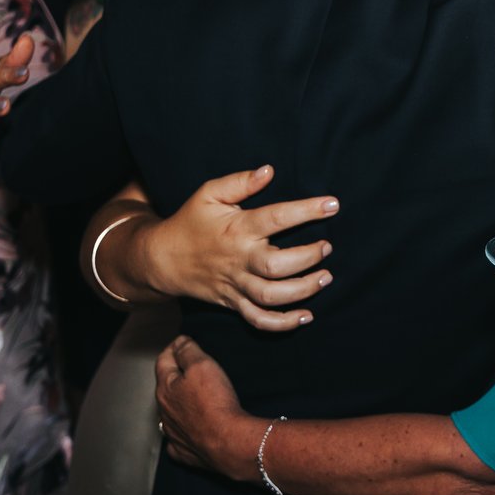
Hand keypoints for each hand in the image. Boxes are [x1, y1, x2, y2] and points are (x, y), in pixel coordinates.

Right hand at [117, 164, 338, 330]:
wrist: (162, 259)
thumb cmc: (191, 222)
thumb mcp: (209, 194)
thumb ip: (239, 182)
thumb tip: (268, 170)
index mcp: (237, 229)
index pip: (276, 218)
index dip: (306, 210)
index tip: (332, 204)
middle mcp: (239, 259)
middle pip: (276, 265)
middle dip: (307, 258)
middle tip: (327, 247)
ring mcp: (236, 284)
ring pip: (272, 296)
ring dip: (303, 290)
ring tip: (326, 278)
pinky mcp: (234, 303)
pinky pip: (259, 319)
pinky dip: (283, 323)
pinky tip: (306, 316)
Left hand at [155, 335, 262, 478]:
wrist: (229, 443)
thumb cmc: (215, 403)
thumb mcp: (202, 365)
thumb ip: (188, 351)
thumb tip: (180, 342)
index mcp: (165, 389)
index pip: (163, 361)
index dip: (173, 348)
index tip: (182, 342)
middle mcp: (165, 412)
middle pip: (166, 388)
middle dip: (175, 375)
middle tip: (188, 367)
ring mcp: (173, 434)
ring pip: (171, 414)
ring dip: (179, 404)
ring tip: (191, 397)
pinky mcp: (185, 452)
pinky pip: (180, 439)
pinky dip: (183, 432)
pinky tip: (190, 430)